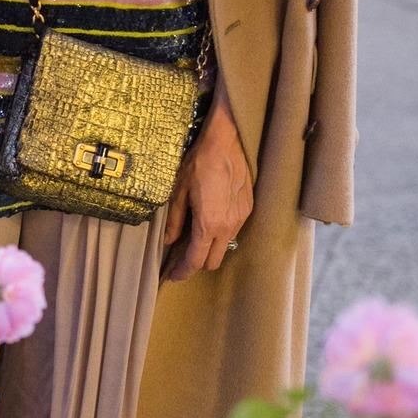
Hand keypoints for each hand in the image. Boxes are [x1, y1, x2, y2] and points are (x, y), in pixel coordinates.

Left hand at [161, 80, 253, 281]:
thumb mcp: (177, 191)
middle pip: (213, 261)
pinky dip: (220, 233)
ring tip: (193, 237)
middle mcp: (228, 226)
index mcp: (208, 224)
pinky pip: (234, 230)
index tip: (172, 275)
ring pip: (225, 246)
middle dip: (196, 263)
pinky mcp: (248, 208)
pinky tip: (209, 221)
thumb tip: (168, 241)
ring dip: (209, 248)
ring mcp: (241, 217)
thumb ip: (173, 220)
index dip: (182, 272)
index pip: (196, 260)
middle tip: (180, 257)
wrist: (227, 142)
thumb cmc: (199, 162)